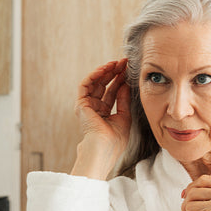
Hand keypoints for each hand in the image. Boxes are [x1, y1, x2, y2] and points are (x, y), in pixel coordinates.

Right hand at [71, 59, 130, 179]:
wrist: (105, 148)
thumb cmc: (115, 139)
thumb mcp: (125, 116)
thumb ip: (124, 100)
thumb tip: (126, 84)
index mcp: (105, 113)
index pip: (112, 92)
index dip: (120, 80)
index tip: (129, 69)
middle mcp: (95, 108)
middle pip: (104, 85)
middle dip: (114, 72)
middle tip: (124, 62)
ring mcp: (87, 106)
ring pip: (95, 83)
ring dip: (105, 71)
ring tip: (116, 63)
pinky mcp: (81, 104)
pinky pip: (85, 85)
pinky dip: (94, 75)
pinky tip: (105, 69)